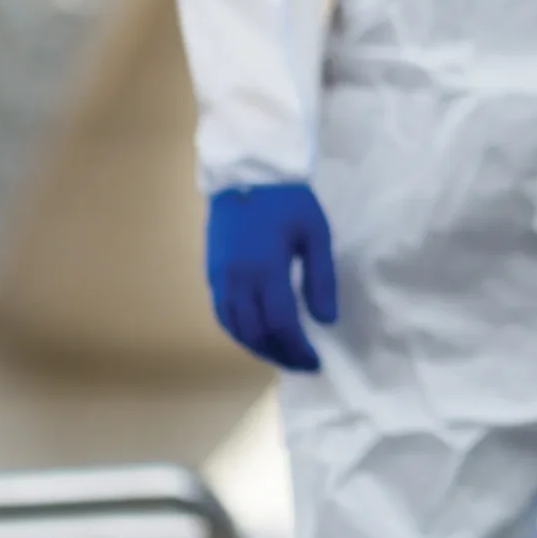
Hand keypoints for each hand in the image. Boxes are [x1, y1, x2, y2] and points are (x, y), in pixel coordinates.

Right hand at [205, 182, 337, 372]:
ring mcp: (219, 278)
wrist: (247, 173)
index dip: (297, 348)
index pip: (281, 323)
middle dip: (280, 353)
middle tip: (301, 364)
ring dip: (258, 347)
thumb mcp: (316, 233)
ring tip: (282, 355)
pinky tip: (256, 335)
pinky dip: (240, 332)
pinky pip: (222, 314)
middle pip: (256, 332)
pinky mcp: (211, 273)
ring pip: (235, 328)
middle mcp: (237, 280)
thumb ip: (320, 278)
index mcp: (266, 269)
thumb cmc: (288, 200)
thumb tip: (325, 320)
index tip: (315, 361)